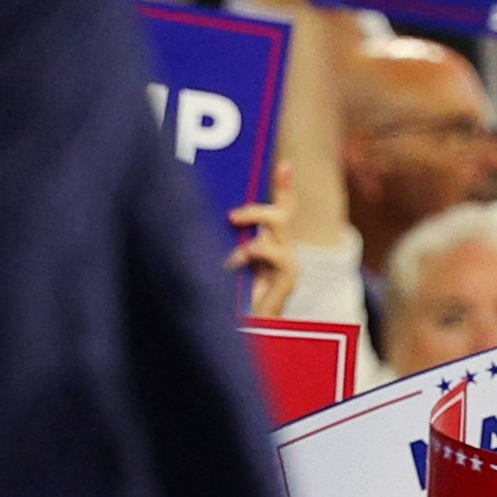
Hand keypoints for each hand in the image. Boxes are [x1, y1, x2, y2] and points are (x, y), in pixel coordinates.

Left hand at [226, 178, 298, 319]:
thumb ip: (226, 243)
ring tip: (232, 254)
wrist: (247, 332)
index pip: (283, 210)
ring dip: (252, 227)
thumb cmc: (233, 300)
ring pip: (279, 225)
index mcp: (272, 246)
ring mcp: (290, 263)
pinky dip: (250, 253)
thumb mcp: (228, 265)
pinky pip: (272, 250)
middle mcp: (284, 251)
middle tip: (232, 217)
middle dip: (257, 208)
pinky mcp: (290, 275)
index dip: (285, 187)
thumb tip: (206, 216)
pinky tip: (232, 266)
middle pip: (283, 213)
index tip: (284, 164)